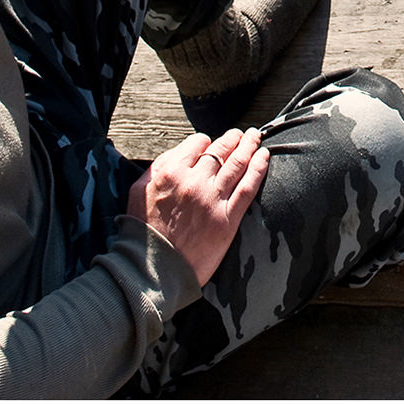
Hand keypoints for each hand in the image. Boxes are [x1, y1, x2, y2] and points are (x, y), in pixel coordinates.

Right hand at [125, 128, 270, 286]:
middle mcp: (194, 182)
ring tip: (255, 138)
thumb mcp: (139, 190)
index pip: (198, 142)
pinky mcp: (228, 219)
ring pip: (238, 164)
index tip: (211, 144)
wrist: (152, 270)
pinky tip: (264, 157)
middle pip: (222, 149)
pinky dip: (259, 168)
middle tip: (241, 134)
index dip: (206, 141)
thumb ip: (159, 166)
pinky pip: (248, 187)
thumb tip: (180, 152)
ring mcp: (213, 200)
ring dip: (250, 146)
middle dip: (234, 138)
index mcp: (172, 172)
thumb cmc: (143, 231)